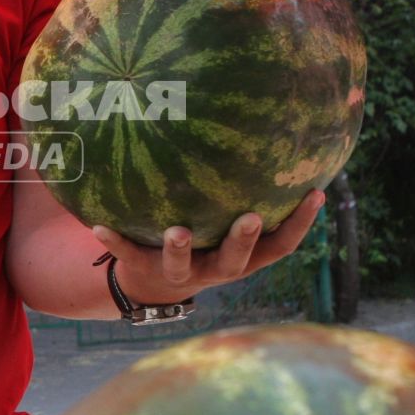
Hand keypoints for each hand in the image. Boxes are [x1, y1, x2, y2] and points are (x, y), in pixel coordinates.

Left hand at [93, 191, 325, 306]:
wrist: (155, 285)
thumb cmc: (203, 238)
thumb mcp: (226, 222)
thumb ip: (242, 192)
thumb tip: (269, 129)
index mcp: (243, 258)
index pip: (282, 246)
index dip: (301, 223)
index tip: (316, 192)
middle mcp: (217, 269)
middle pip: (236, 260)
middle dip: (243, 240)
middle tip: (251, 217)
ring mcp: (180, 273)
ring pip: (182, 266)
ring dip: (180, 249)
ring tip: (177, 230)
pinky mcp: (144, 270)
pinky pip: (129, 255)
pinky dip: (115, 240)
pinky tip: (98, 224)